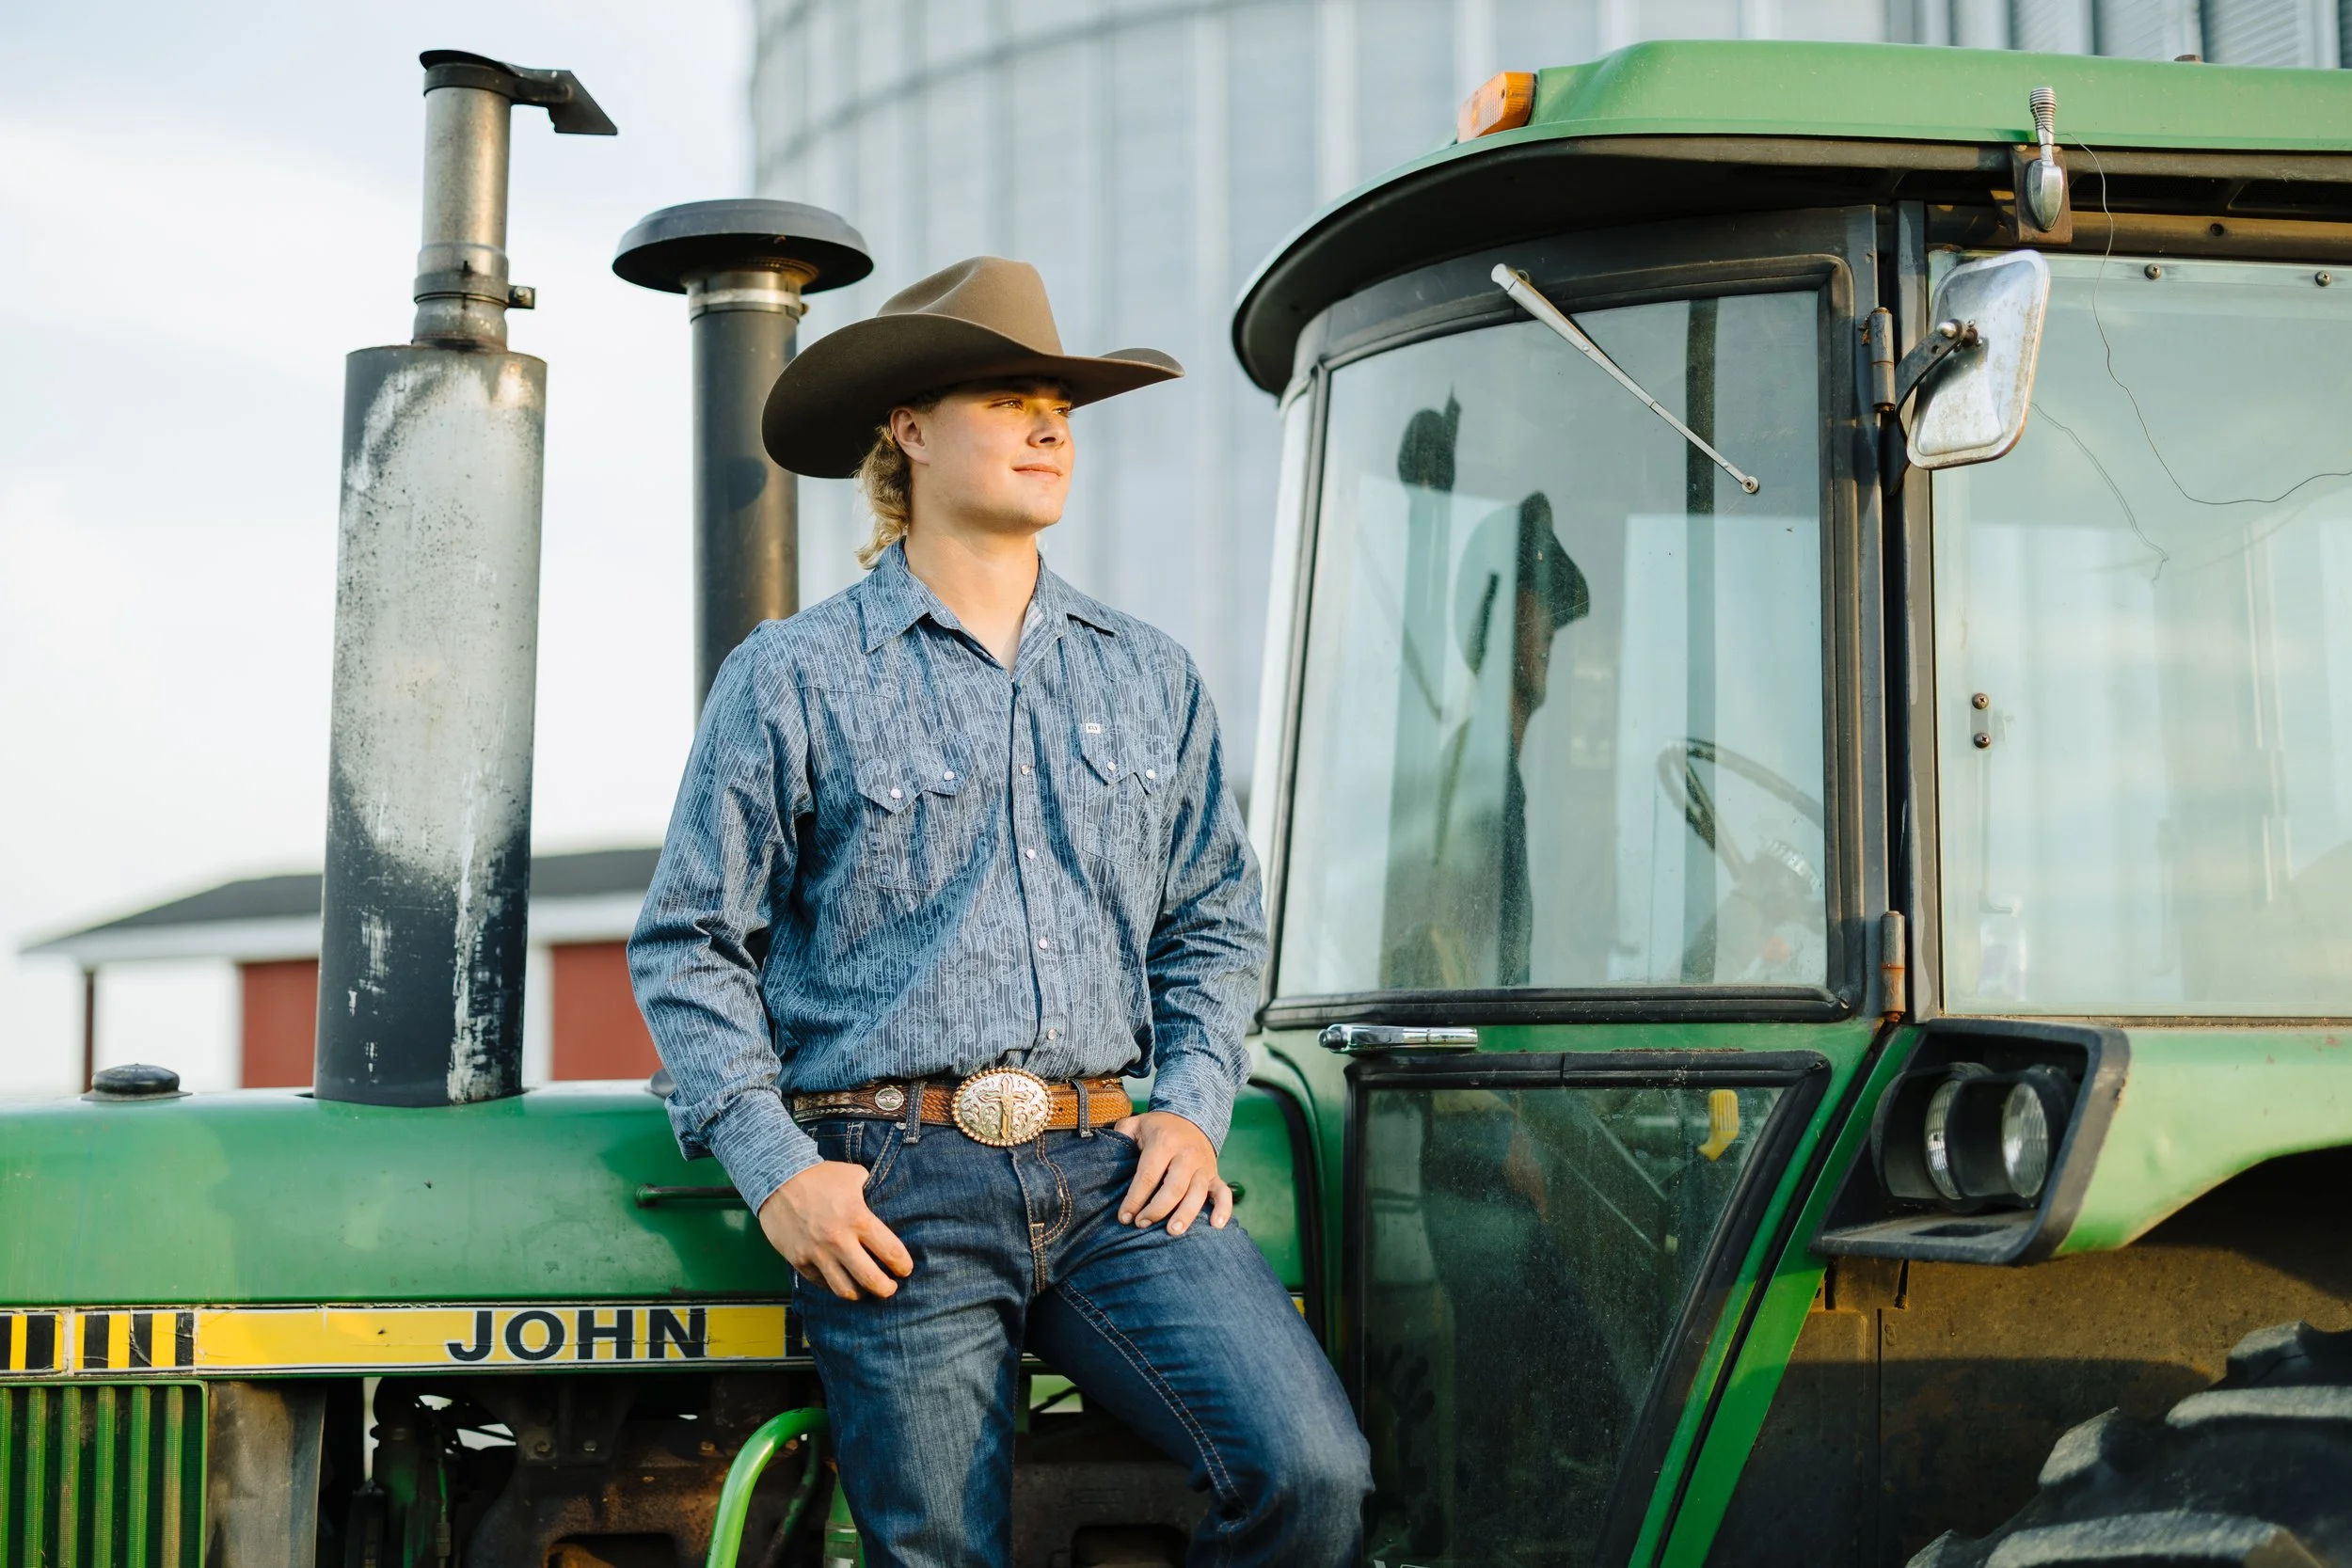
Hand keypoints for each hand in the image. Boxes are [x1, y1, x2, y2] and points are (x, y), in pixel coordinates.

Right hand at [757, 1162, 913, 1300]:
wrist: (777, 1179)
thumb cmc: (820, 1176)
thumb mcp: (854, 1176)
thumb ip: (872, 1193)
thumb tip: (889, 1203)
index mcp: (858, 1218)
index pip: (891, 1252)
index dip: (903, 1266)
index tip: (905, 1269)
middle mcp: (839, 1240)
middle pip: (871, 1280)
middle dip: (886, 1289)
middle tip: (890, 1288)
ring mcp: (817, 1253)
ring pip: (845, 1290)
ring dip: (860, 1294)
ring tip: (865, 1290)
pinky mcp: (799, 1261)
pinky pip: (821, 1283)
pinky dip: (834, 1285)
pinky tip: (841, 1279)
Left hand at [1111, 1111, 1233, 1236]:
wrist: (1191, 1117)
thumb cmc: (1157, 1128)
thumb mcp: (1135, 1124)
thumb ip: (1120, 1137)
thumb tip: (1105, 1160)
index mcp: (1165, 1142)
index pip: (1148, 1175)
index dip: (1135, 1198)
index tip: (1124, 1217)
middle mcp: (1187, 1154)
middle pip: (1174, 1187)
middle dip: (1157, 1209)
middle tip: (1141, 1224)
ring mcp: (1204, 1166)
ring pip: (1198, 1193)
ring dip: (1186, 1214)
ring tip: (1172, 1232)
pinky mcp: (1215, 1175)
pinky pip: (1224, 1193)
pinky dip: (1223, 1209)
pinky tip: (1216, 1226)